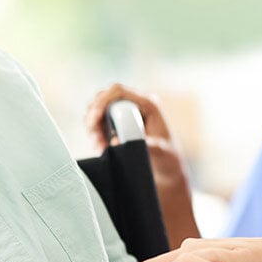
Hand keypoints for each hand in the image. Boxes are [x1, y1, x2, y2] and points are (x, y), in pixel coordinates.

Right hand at [85, 84, 197, 243]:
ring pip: (98, 111)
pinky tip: (100, 149)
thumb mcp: (162, 153)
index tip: (94, 119)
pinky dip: (95, 135)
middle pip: (103, 98)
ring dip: (92, 128)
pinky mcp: (118, 126)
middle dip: (93, 116)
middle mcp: (135, 105)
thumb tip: (116, 140)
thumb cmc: (169, 159)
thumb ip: (146, 145)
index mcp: (148, 104)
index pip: (118, 91)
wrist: (168, 170)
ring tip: (99, 147)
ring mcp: (125, 115)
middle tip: (94, 137)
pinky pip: (99, 124)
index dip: (102, 101)